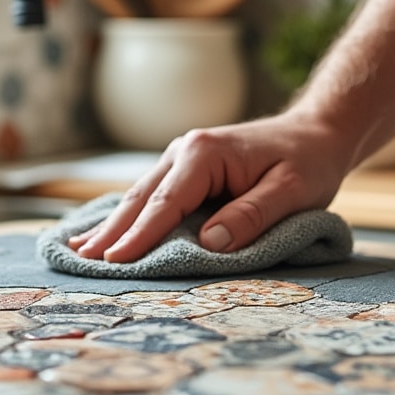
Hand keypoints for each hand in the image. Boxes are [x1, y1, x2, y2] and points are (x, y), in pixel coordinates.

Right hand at [68, 114, 355, 262]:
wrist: (316, 133)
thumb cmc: (308, 162)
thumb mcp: (292, 191)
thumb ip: (252, 216)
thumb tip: (211, 242)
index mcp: (205, 154)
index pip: (166, 203)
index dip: (140, 236)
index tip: (114, 261)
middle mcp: (185, 150)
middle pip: (141, 199)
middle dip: (111, 232)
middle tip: (80, 262)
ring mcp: (181, 158)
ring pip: (140, 197)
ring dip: (112, 225)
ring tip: (78, 251)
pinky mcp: (186, 170)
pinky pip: (152, 196)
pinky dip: (128, 216)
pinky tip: (105, 231)